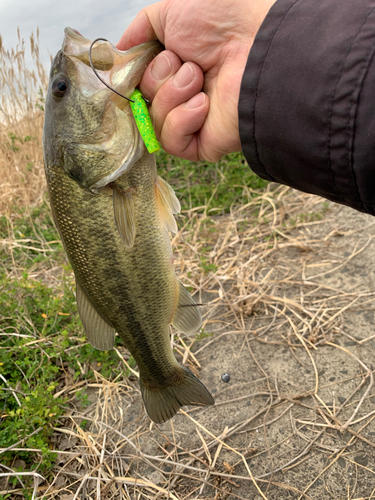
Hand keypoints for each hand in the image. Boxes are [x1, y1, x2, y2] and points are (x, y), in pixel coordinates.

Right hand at [118, 0, 275, 161]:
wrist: (256, 45)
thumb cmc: (222, 22)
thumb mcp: (170, 11)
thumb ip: (141, 29)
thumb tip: (119, 52)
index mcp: (174, 69)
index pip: (138, 84)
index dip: (134, 76)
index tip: (136, 63)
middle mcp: (182, 96)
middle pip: (143, 102)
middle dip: (159, 77)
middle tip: (188, 63)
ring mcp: (193, 122)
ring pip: (154, 122)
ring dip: (172, 94)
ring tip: (199, 78)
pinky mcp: (203, 144)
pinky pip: (172, 142)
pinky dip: (182, 119)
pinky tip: (203, 103)